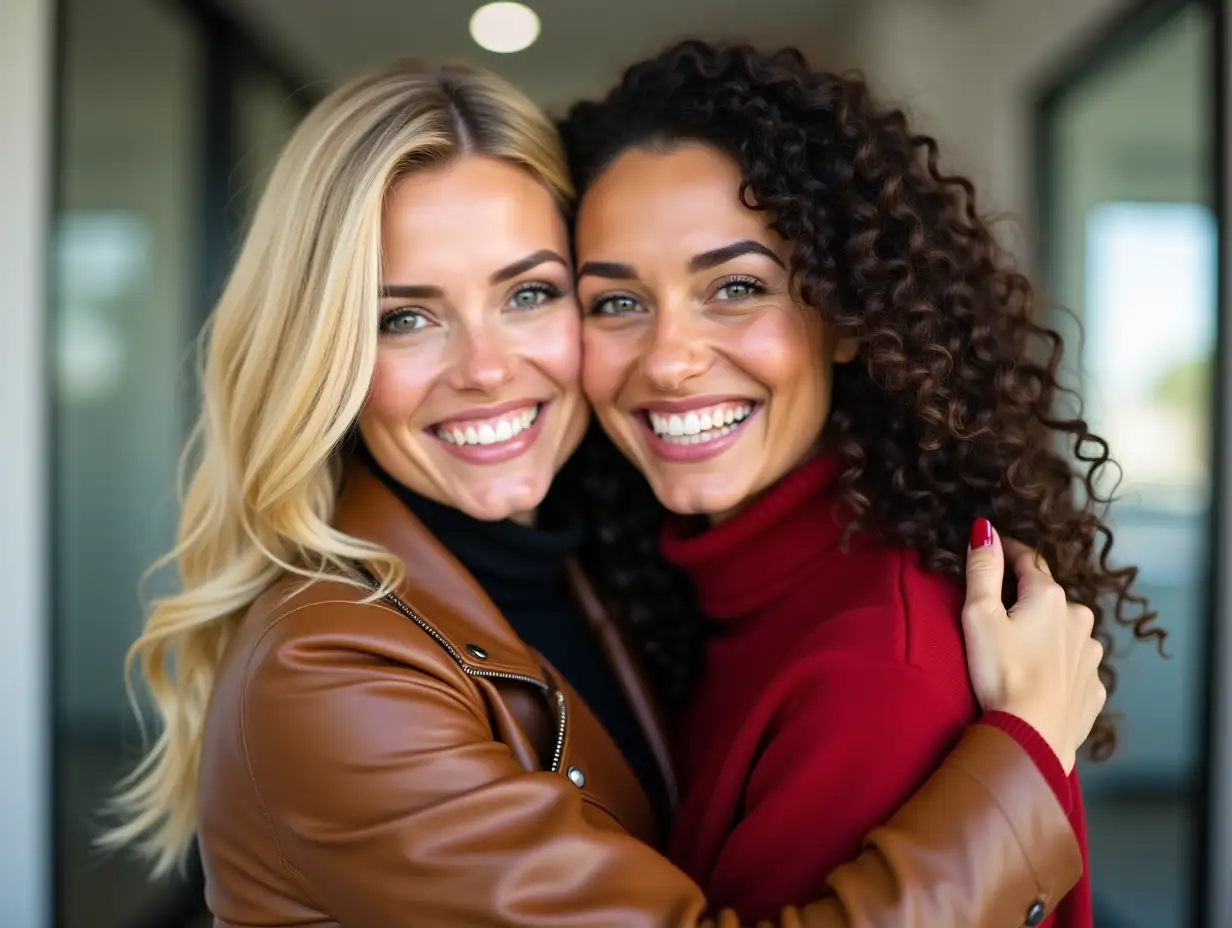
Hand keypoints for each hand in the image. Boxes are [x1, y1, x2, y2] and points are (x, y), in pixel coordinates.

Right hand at [961, 519, 1105, 773]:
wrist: (1033, 737)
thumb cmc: (1001, 673)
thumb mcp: (979, 615)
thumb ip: (981, 569)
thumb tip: (984, 529)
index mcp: (1049, 597)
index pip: (1027, 559)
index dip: (1007, 551)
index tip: (991, 549)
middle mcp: (1079, 619)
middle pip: (1047, 596)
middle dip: (1026, 597)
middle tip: (999, 611)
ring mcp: (1091, 654)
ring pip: (1065, 629)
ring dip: (1046, 631)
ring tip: (1021, 649)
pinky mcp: (1094, 687)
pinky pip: (1074, 664)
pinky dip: (1059, 663)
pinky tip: (1041, 678)